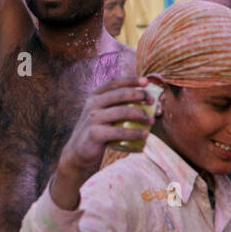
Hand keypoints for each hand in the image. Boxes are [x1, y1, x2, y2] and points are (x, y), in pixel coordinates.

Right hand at [52, 76, 153, 201]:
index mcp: (94, 96)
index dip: (131, 80)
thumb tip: (148, 100)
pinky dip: (135, 133)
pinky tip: (145, 134)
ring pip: (123, 112)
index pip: (114, 82)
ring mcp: (92, 118)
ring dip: (141, 114)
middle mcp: (92, 104)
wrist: (78, 151)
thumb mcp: (102, 113)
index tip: (146, 82)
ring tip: (151, 121)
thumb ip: (117, 105)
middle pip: (121, 94)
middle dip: (140, 95)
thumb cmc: (98, 130)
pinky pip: (120, 132)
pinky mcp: (95, 134)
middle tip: (152, 102)